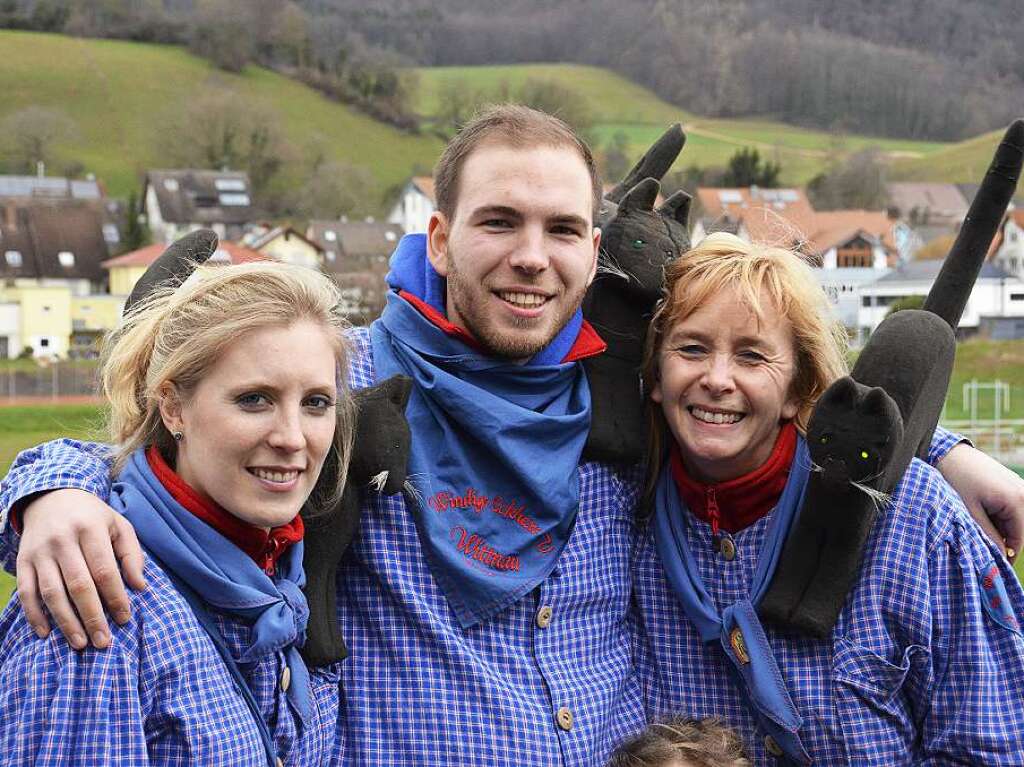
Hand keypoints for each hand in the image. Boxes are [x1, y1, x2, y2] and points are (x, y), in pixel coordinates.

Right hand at [15, 489, 146, 649]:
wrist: (51, 497)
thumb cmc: (93, 517)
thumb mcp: (119, 526)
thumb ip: (132, 555)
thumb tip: (139, 587)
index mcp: (90, 529)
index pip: (105, 570)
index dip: (115, 597)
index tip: (124, 619)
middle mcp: (63, 540)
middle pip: (79, 585)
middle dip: (92, 616)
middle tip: (103, 642)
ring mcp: (40, 551)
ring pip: (52, 592)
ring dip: (66, 621)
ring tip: (80, 643)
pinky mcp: (22, 561)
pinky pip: (26, 592)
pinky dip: (34, 615)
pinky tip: (46, 633)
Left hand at [937, 443, 1023, 562]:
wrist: (948, 452)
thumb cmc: (957, 479)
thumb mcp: (969, 511)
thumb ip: (987, 534)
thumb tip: (999, 556)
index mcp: (1018, 500)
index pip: (1018, 539)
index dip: (1006, 556)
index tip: (992, 569)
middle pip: (1017, 530)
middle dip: (1000, 541)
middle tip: (979, 550)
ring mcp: (1019, 486)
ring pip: (1012, 520)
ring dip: (997, 529)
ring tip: (974, 526)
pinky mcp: (1011, 484)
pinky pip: (1009, 508)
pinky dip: (996, 517)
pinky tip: (978, 514)